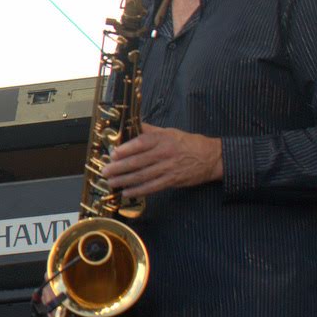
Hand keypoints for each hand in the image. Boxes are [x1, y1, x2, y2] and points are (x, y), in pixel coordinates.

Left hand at [101, 123, 221, 197]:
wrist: (211, 157)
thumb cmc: (187, 143)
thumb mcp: (169, 131)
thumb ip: (149, 130)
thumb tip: (130, 124)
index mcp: (162, 139)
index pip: (141, 143)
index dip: (126, 149)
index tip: (112, 154)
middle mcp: (164, 153)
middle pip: (138, 161)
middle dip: (119, 168)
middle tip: (105, 171)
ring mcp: (168, 168)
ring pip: (143, 175)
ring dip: (125, 180)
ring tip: (111, 183)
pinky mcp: (172, 180)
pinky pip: (153, 187)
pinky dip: (139, 191)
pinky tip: (127, 193)